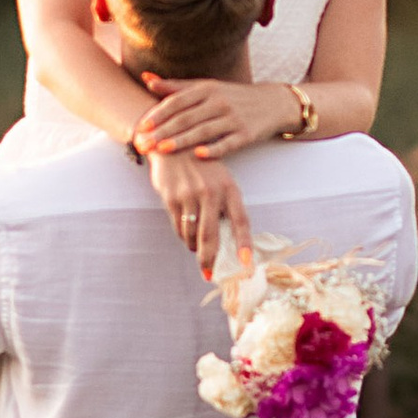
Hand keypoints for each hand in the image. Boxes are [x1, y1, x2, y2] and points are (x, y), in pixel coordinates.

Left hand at [136, 74, 297, 160]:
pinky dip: (213, 148)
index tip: (142, 125)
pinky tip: (198, 155)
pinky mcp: (247, 134)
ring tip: (162, 150)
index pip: (178, 101)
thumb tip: (146, 78)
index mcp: (208, 88)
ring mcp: (234, 118)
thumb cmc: (233, 97)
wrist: (272, 104)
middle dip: (163, 131)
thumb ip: (176, 86)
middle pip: (187, 117)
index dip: (159, 113)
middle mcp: (220, 101)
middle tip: (144, 143)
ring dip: (181, 141)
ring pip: (203, 130)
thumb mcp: (207, 87)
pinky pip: (228, 143)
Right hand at [145, 135, 252, 275]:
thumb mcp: (221, 180)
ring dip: (193, 246)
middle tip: (208, 274)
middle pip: (211, 235)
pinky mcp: (171, 197)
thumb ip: (225, 205)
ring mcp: (190, 195)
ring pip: (192, 234)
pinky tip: (185, 232)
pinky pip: (178, 226)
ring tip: (195, 246)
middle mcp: (211, 192)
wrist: (174, 143)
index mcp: (229, 188)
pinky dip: (182, 234)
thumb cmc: (202, 167)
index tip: (246, 264)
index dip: (244, 243)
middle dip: (209, 259)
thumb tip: (227, 240)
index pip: (241, 220)